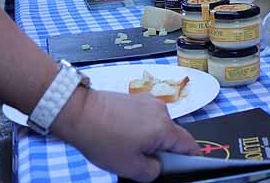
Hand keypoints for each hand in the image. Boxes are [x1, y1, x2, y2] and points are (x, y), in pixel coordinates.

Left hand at [52, 88, 198, 181]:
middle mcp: (162, 111)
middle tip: (143, 161)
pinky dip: (140, 128)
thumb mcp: (129, 168)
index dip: (191, 158)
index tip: (186, 167)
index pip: (189, 144)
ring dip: (150, 138)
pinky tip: (122, 135)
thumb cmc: (104, 140)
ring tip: (127, 147)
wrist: (79, 113)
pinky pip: (147, 117)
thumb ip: (152, 171)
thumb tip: (158, 165)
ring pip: (158, 126)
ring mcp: (149, 101)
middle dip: (163, 150)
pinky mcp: (136, 98)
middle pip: (172, 135)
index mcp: (164, 128)